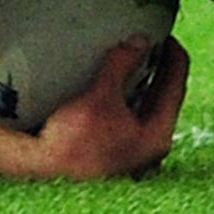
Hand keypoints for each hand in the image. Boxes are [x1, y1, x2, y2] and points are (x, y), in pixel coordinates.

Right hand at [32, 36, 189, 179]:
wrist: (37, 177)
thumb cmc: (71, 144)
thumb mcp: (100, 97)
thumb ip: (122, 64)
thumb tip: (139, 41)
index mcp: (157, 137)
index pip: (177, 86)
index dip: (174, 56)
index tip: (167, 36)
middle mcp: (149, 151)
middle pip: (162, 98)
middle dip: (158, 69)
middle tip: (152, 45)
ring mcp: (131, 157)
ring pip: (144, 110)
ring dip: (140, 85)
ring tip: (132, 61)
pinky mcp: (112, 159)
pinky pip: (127, 121)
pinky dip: (124, 100)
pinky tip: (111, 89)